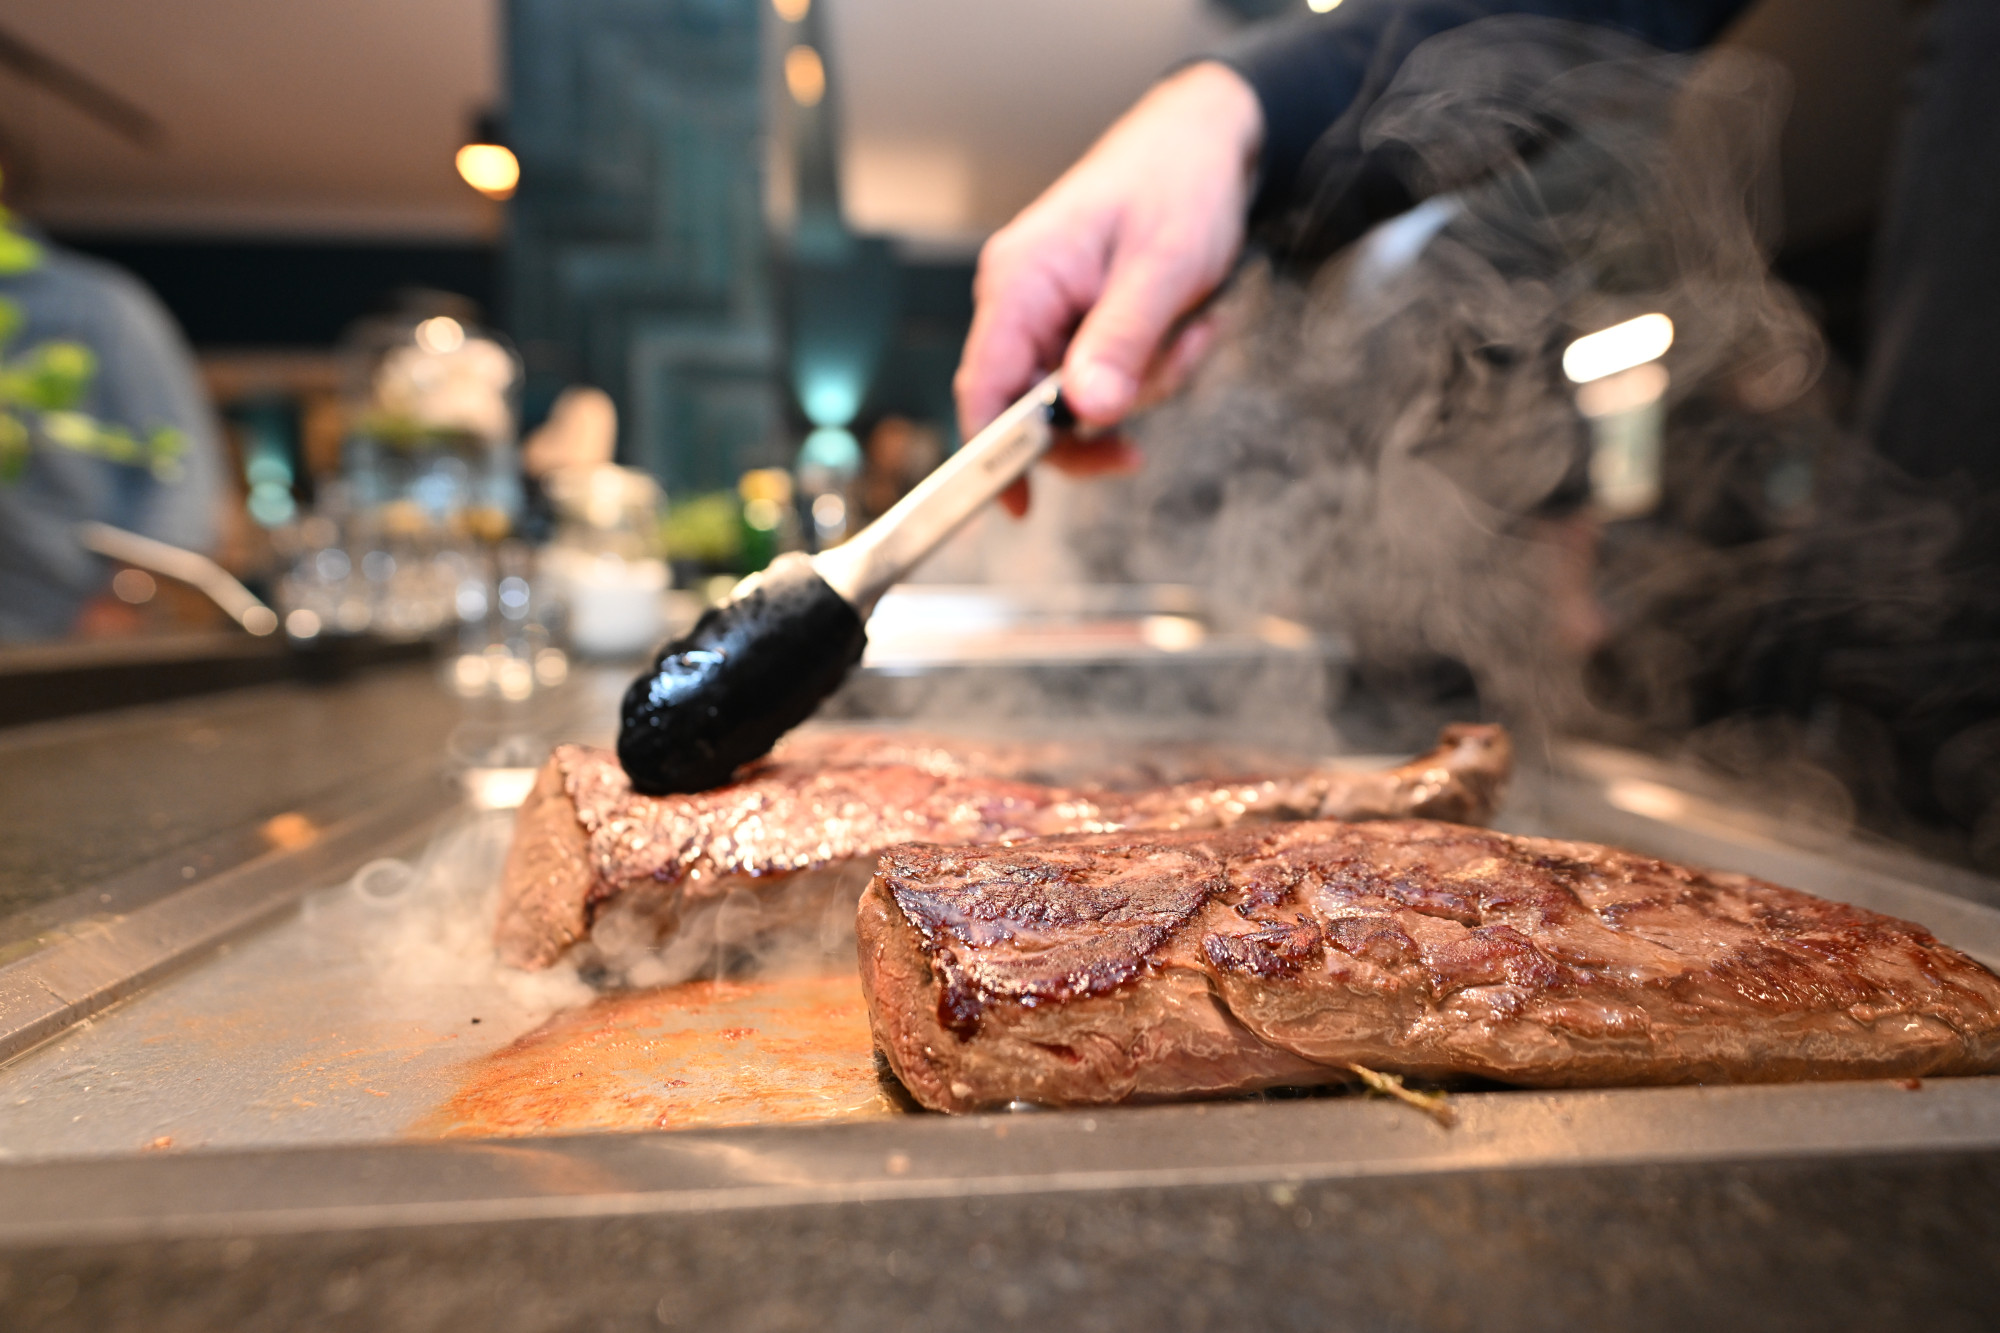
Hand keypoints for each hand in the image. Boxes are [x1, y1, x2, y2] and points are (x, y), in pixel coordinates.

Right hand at [953, 61, 1262, 514]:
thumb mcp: (1162, 266)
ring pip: (1084, 400)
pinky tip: (1185, 325)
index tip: (1018, 507)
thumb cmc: (1179, 182)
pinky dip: (1154, 366)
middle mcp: (1021, 299)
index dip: (994, 455)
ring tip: (1191, 325)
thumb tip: (1088, 411)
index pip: (984, 388)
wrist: (1207, 142)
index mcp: (1019, 281)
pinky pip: (1108, 378)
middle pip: (1039, 408)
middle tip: (1178, 361)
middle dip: (1116, 406)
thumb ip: (1121, 341)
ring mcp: (1049, 312)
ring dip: (1149, 380)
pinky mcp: (1080, 322)